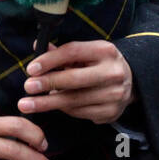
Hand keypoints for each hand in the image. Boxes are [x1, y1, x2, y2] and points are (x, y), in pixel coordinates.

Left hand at [18, 41, 134, 123]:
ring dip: (49, 102)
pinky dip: (65, 110)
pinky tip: (55, 106)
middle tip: (27, 88)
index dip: (50, 60)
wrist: (131, 82)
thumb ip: (62, 52)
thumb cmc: (100, 64)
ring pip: (75, 100)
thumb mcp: (86, 53)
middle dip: (47, 84)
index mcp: (105, 51)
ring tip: (30, 103)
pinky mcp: (111, 112)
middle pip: (74, 79)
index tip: (31, 69)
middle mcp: (113, 72)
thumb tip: (37, 46)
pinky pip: (80, 113)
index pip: (73, 52)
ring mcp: (114, 94)